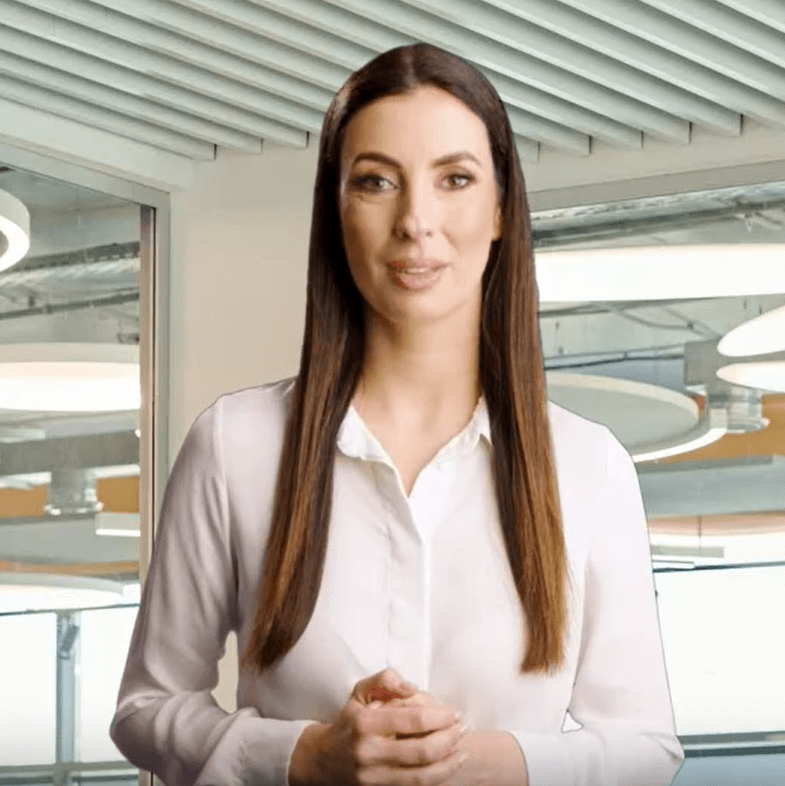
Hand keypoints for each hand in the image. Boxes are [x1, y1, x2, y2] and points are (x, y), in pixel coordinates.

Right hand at [289, 669, 468, 785]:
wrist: (321, 762)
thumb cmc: (348, 721)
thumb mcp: (359, 692)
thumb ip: (385, 679)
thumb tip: (412, 688)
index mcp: (364, 724)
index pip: (412, 720)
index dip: (439, 716)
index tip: (454, 712)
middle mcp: (368, 753)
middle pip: (421, 751)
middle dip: (449, 739)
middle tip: (462, 728)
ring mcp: (373, 778)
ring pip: (422, 777)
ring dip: (448, 763)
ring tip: (462, 749)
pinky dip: (436, 778)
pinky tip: (448, 766)